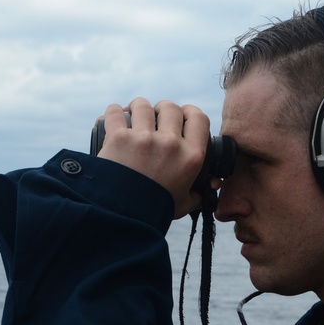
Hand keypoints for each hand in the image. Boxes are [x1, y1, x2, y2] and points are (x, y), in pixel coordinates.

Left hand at [97, 98, 209, 217]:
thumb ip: (198, 195)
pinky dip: (112, 112)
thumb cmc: (155, 212)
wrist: (122, 218)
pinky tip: (112, 117)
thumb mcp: (183, 204)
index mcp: (191, 157)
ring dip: (137, 108)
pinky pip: (114, 113)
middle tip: (154, 118)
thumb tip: (211, 187)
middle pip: (170, 108)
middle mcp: (170, 144)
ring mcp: (144, 139)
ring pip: (142, 105)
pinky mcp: (118, 138)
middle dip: (162, 109)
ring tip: (132, 115)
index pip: (198, 118)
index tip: (182, 113)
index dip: (189, 112)